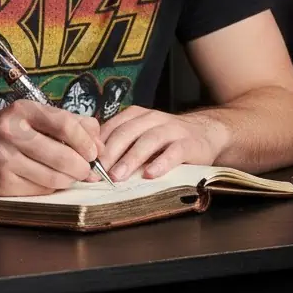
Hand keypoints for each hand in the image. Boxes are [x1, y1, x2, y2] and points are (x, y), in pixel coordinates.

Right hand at [0, 100, 104, 196]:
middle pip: (63, 157)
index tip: (94, 152)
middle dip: (82, 167)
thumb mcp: (32, 116)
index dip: (87, 141)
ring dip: (69, 180)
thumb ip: (69, 123)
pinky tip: (48, 179)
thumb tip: (99, 143)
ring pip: (54, 178)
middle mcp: (11, 133)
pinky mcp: (2, 184)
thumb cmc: (5, 131)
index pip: (66, 125)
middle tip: (87, 169)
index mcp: (22, 110)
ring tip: (70, 174)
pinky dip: (51, 188)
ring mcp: (4, 160)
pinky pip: (40, 190)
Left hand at [96, 107, 219, 182]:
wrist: (207, 132)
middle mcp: (152, 119)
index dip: (97, 146)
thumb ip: (122, 144)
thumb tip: (91, 164)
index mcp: (136, 116)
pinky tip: (151, 174)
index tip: (85, 164)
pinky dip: (161, 163)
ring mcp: (172, 130)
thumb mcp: (142, 135)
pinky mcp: (189, 143)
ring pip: (148, 140)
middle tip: (97, 172)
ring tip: (118, 176)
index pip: (112, 128)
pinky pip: (174, 152)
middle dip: (110, 153)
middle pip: (126, 133)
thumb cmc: (167, 140)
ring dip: (131, 159)